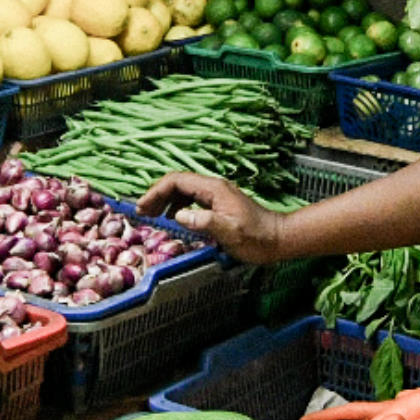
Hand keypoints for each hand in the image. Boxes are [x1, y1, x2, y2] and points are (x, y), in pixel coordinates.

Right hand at [136, 172, 287, 263]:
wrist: (278, 238)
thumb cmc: (256, 237)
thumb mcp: (230, 231)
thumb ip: (204, 221)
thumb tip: (177, 215)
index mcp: (213, 189)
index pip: (176, 181)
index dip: (156, 192)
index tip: (142, 207)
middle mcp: (213, 188)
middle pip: (177, 183)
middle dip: (156, 194)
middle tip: (141, 212)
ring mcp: (216, 195)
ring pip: (183, 190)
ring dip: (165, 200)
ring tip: (151, 215)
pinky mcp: (218, 205)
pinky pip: (191, 199)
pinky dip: (177, 206)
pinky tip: (173, 218)